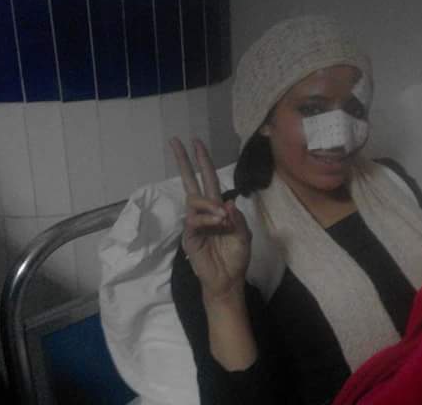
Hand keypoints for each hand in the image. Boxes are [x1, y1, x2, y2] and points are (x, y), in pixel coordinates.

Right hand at [170, 137, 251, 304]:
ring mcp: (194, 223)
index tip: (196, 143)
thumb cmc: (236, 257)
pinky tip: (218, 223)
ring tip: (223, 217)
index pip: (208, 180)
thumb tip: (227, 202)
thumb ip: (237, 219)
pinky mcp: (189, 235)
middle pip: (191, 181)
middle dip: (184, 161)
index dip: (203, 162)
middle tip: (176, 142)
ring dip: (209, 204)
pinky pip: (194, 220)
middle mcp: (204, 211)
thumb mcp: (244, 236)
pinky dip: (207, 219)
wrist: (228, 279)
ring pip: (194, 200)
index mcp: (218, 208)